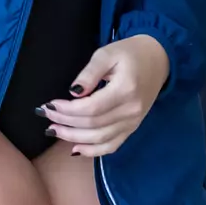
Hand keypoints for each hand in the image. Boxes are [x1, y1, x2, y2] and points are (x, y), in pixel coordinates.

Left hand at [42, 35, 169, 156]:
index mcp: (125, 90)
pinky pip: (112, 145)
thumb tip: (73, 93)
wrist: (159, 59)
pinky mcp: (133, 127)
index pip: (91, 108)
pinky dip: (93, 151)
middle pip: (92, 125)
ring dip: (74, 138)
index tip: (50, 105)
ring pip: (99, 139)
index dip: (67, 110)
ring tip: (54, 130)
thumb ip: (89, 73)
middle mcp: (131, 111)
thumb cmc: (130, 53)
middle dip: (65, 122)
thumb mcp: (107, 53)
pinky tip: (76, 149)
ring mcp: (133, 122)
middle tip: (46, 116)